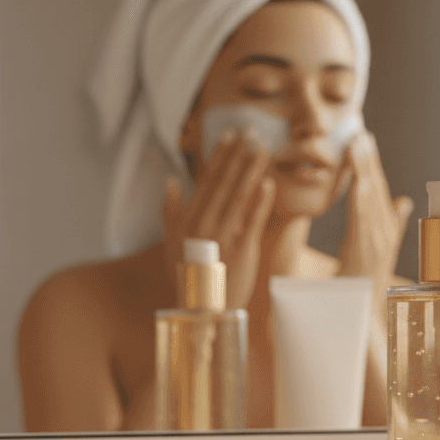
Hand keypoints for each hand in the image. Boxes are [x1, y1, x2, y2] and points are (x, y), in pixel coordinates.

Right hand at [163, 130, 274, 309]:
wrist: (202, 309)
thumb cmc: (189, 275)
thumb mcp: (171, 242)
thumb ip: (170, 210)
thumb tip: (171, 180)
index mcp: (188, 218)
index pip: (207, 179)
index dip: (219, 155)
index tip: (230, 133)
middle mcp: (204, 223)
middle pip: (225, 181)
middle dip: (238, 154)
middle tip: (251, 130)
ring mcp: (223, 235)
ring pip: (239, 195)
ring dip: (251, 169)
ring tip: (262, 148)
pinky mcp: (242, 249)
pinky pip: (253, 220)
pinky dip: (261, 201)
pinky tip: (269, 182)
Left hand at [336, 131, 412, 289]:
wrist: (363, 316)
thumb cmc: (365, 285)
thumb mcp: (378, 250)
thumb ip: (394, 224)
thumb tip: (404, 201)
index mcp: (386, 229)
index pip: (379, 188)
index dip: (372, 162)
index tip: (365, 137)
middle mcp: (384, 231)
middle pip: (377, 186)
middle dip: (368, 156)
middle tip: (360, 128)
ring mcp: (377, 240)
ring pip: (370, 196)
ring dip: (363, 167)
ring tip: (356, 142)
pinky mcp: (366, 250)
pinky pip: (363, 217)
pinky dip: (360, 196)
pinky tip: (356, 177)